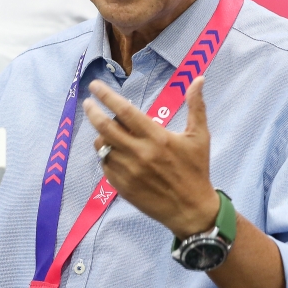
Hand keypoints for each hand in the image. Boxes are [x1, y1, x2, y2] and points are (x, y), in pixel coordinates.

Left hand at [83, 76, 219, 238]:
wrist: (191, 209)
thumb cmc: (196, 170)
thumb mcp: (200, 136)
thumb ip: (196, 106)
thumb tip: (198, 78)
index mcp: (157, 137)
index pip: (124, 111)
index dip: (107, 96)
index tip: (95, 86)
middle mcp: (139, 153)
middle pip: (105, 127)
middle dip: (92, 111)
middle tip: (88, 103)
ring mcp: (128, 171)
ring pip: (102, 147)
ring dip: (101, 135)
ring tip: (107, 131)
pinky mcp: (122, 187)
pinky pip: (105, 165)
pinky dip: (106, 155)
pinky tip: (115, 153)